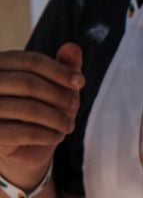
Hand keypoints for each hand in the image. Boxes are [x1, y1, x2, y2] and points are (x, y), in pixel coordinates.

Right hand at [0, 45, 81, 185]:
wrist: (24, 150)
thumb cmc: (40, 112)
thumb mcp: (56, 88)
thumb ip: (64, 67)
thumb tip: (73, 47)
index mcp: (0, 65)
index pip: (31, 61)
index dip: (59, 70)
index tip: (80, 82)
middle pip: (29, 83)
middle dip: (59, 96)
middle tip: (75, 106)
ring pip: (28, 109)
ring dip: (57, 118)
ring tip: (69, 125)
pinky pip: (24, 133)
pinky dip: (47, 135)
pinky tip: (58, 137)